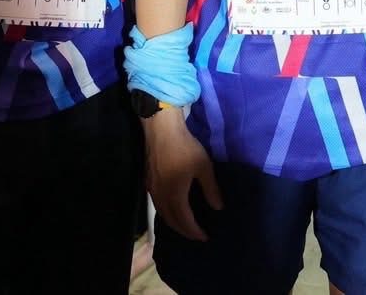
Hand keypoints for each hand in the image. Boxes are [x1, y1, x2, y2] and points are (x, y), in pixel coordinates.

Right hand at [144, 110, 221, 240]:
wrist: (160, 129)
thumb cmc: (184, 147)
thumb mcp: (203, 167)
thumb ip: (211, 189)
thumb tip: (218, 208)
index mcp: (175, 195)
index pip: (184, 221)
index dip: (194, 231)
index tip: (205, 237)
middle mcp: (160, 196)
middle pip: (170, 220)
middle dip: (183, 231)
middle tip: (195, 235)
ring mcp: (152, 188)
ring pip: (162, 213)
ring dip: (173, 222)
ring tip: (184, 225)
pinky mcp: (148, 180)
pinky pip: (157, 204)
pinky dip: (166, 211)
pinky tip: (172, 206)